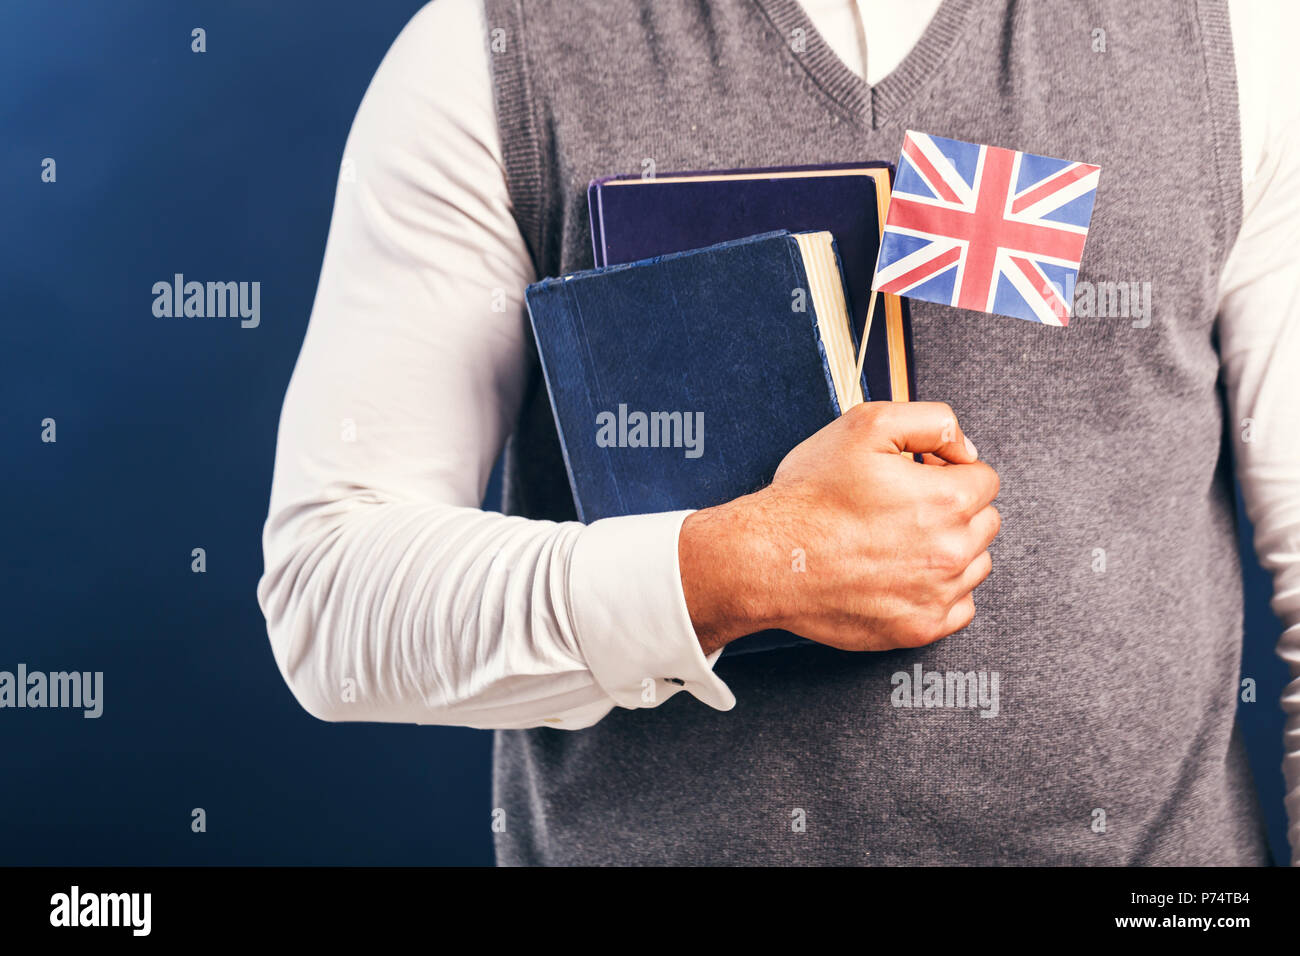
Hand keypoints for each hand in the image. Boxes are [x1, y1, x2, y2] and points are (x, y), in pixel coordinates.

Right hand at [679, 402, 1000, 653]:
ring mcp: (936, 595)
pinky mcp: (919, 628)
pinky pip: (960, 608)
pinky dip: (941, 592)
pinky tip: (904, 575)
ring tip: (900, 542)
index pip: (984, 479)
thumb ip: (933, 422)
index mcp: (947, 500)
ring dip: (951, 550)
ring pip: (975, 564)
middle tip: (904, 508)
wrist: (768, 559)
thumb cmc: (810, 495)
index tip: (918, 477)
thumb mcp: (866, 425)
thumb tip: (966, 449)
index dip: (948, 471)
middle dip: (954, 509)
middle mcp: (950, 551)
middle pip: (985, 522)